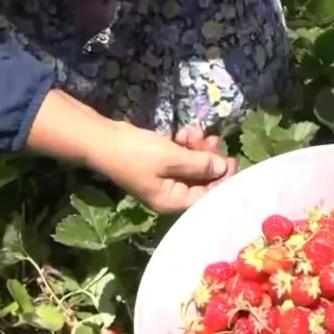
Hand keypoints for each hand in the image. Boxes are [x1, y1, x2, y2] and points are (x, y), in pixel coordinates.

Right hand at [89, 122, 236, 212]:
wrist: (101, 139)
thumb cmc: (135, 153)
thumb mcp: (172, 158)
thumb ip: (200, 164)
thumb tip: (224, 168)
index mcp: (173, 201)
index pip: (208, 198)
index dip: (223, 180)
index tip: (231, 160)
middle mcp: (171, 194)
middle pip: (203, 181)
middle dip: (211, 160)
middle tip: (214, 140)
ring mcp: (165, 179)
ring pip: (193, 166)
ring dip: (199, 149)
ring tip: (196, 133)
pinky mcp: (160, 164)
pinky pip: (181, 158)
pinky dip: (186, 146)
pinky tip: (185, 132)